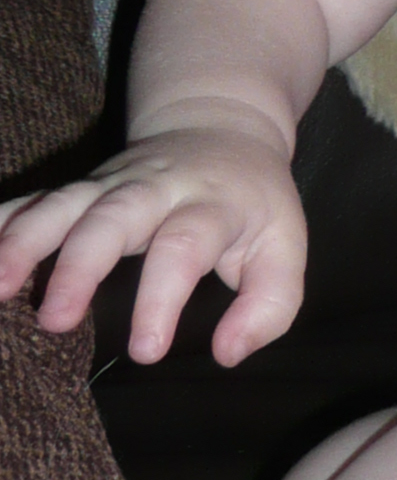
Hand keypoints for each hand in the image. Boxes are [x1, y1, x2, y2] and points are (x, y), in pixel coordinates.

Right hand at [0, 121, 307, 367]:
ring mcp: (109, 184)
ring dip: (23, 241)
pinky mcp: (79, 188)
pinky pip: (33, 201)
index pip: (184, 247)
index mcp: (209, 204)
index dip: (163, 298)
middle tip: (53, 321)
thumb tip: (229, 354)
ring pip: (61, 203)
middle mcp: (154, 189)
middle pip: (111, 218)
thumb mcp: (285, 247)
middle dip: (78, 266)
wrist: (220, 126)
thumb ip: (270, 306)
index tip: (146, 352)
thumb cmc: (252, 204)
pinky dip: (1, 223)